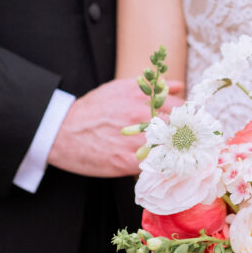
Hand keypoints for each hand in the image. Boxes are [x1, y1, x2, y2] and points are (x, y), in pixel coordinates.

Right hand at [48, 78, 182, 177]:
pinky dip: (161, 167)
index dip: (188, 117)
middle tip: (187, 141)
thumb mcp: (120, 89)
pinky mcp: (126, 161)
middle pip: (179, 127)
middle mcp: (140, 116)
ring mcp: (134, 139)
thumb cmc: (93, 110)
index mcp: (140, 97)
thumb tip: (178, 85)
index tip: (190, 123)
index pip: (180, 106)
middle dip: (185, 135)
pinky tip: (161, 166)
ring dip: (176, 152)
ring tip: (177, 155)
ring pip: (169, 148)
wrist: (62, 131)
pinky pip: (154, 166)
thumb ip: (151, 87)